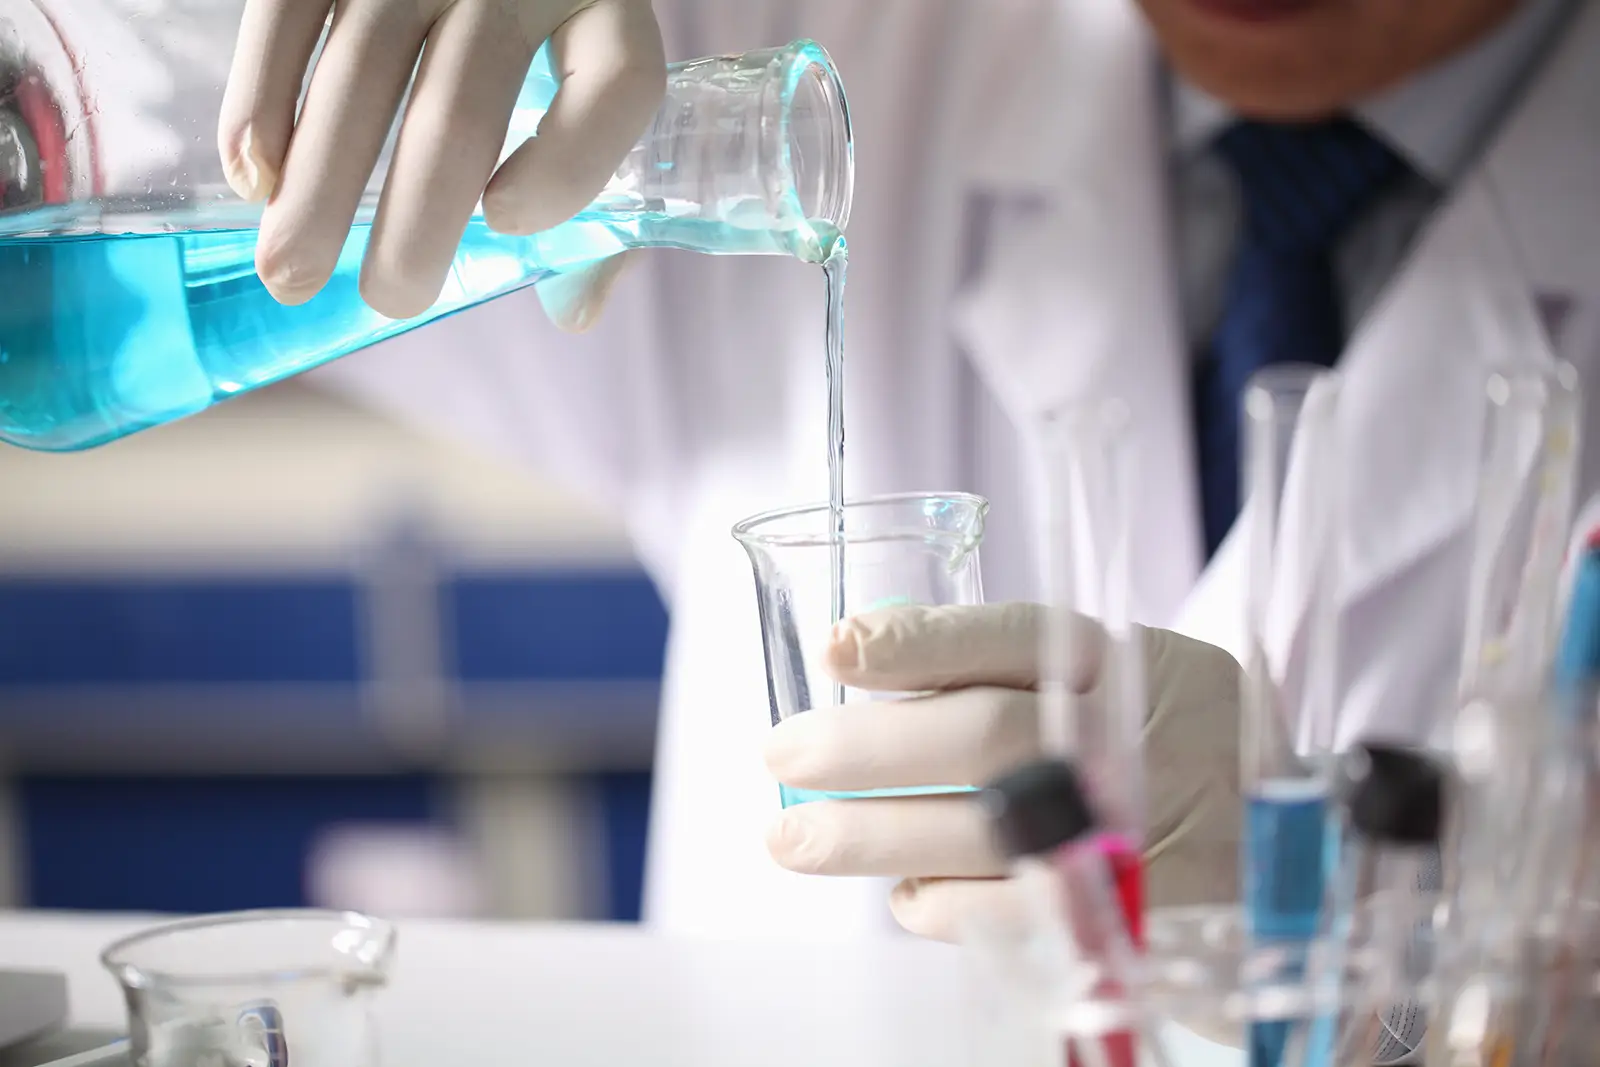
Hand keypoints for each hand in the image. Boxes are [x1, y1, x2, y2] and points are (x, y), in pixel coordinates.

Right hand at [219, 0, 664, 317]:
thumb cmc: (541, 11)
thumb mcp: (587, 60)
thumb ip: (591, 175)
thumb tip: (575, 314)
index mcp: (602, 0)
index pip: (617, 82)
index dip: (568, 166)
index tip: (506, 221)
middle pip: (460, 113)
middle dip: (416, 224)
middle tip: (389, 298)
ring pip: (362, 75)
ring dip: (318, 187)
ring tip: (291, 272)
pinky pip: (286, 16)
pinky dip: (262, 103)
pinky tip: (256, 176)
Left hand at [762, 603, 1246, 942]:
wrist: (1299, 855)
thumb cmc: (1175, 748)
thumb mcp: (1126, 675)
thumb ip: (1020, 667)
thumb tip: (872, 656)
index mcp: (1128, 665)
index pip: (1011, 637)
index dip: (917, 640)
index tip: (836, 646)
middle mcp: (1131, 745)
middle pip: (979, 736)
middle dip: (863, 747)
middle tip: (782, 752)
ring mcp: (1133, 837)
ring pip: (978, 831)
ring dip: (868, 837)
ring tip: (791, 838)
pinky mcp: (1124, 921)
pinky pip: (1002, 912)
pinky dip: (934, 903)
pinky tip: (904, 892)